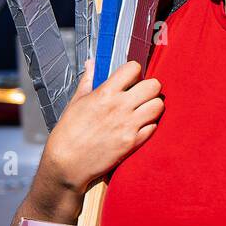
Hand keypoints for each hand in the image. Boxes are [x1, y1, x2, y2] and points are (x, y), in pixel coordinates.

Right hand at [42, 59, 164, 197]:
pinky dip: (149, 125)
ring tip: (143, 110)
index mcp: (105, 92)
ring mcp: (128, 125)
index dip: (135, 71)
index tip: (131, 78)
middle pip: (154, 86)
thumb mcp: (76, 101)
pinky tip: (139, 126)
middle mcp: (120, 106)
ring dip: (153, 106)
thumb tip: (92, 64)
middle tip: (142, 94)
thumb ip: (88, 81)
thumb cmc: (68, 132)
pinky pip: (153, 127)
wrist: (67, 162)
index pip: (134, 68)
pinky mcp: (132, 142)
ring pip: (158, 106)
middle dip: (150, 87)